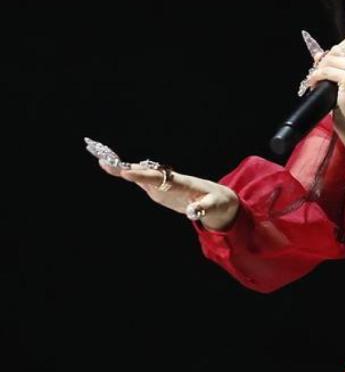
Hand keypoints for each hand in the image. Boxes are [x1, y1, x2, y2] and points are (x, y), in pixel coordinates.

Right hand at [97, 160, 239, 231]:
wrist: (217, 198)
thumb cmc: (217, 202)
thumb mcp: (214, 206)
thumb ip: (203, 209)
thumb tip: (194, 213)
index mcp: (181, 183)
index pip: (160, 179)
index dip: (143, 177)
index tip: (126, 173)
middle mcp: (168, 180)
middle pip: (145, 172)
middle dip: (125, 167)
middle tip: (103, 160)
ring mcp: (161, 184)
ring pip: (139, 173)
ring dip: (120, 167)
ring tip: (99, 158)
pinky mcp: (157, 188)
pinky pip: (139, 179)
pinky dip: (124, 173)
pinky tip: (109, 167)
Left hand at [305, 33, 344, 134]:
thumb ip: (335, 65)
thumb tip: (317, 53)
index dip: (334, 51)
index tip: (325, 63)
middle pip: (339, 50)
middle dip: (325, 60)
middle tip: (318, 73)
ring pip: (331, 59)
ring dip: (319, 69)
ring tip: (315, 80)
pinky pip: (326, 71)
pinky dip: (316, 77)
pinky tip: (313, 84)